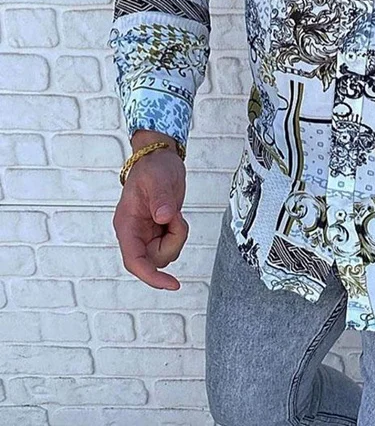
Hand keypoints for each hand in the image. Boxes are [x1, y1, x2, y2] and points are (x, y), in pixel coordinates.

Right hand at [113, 146, 187, 289]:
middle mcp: (134, 234)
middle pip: (154, 260)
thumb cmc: (153, 168)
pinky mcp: (159, 232)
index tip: (172, 284)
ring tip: (175, 213)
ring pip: (165, 254)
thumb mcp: (158, 179)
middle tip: (176, 217)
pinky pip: (172, 244)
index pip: (135, 260)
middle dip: (172, 242)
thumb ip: (161, 199)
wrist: (160, 160)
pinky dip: (179, 233)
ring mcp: (146, 235)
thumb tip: (164, 218)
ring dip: (177, 237)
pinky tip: (176, 216)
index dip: (151, 277)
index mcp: (126, 225)